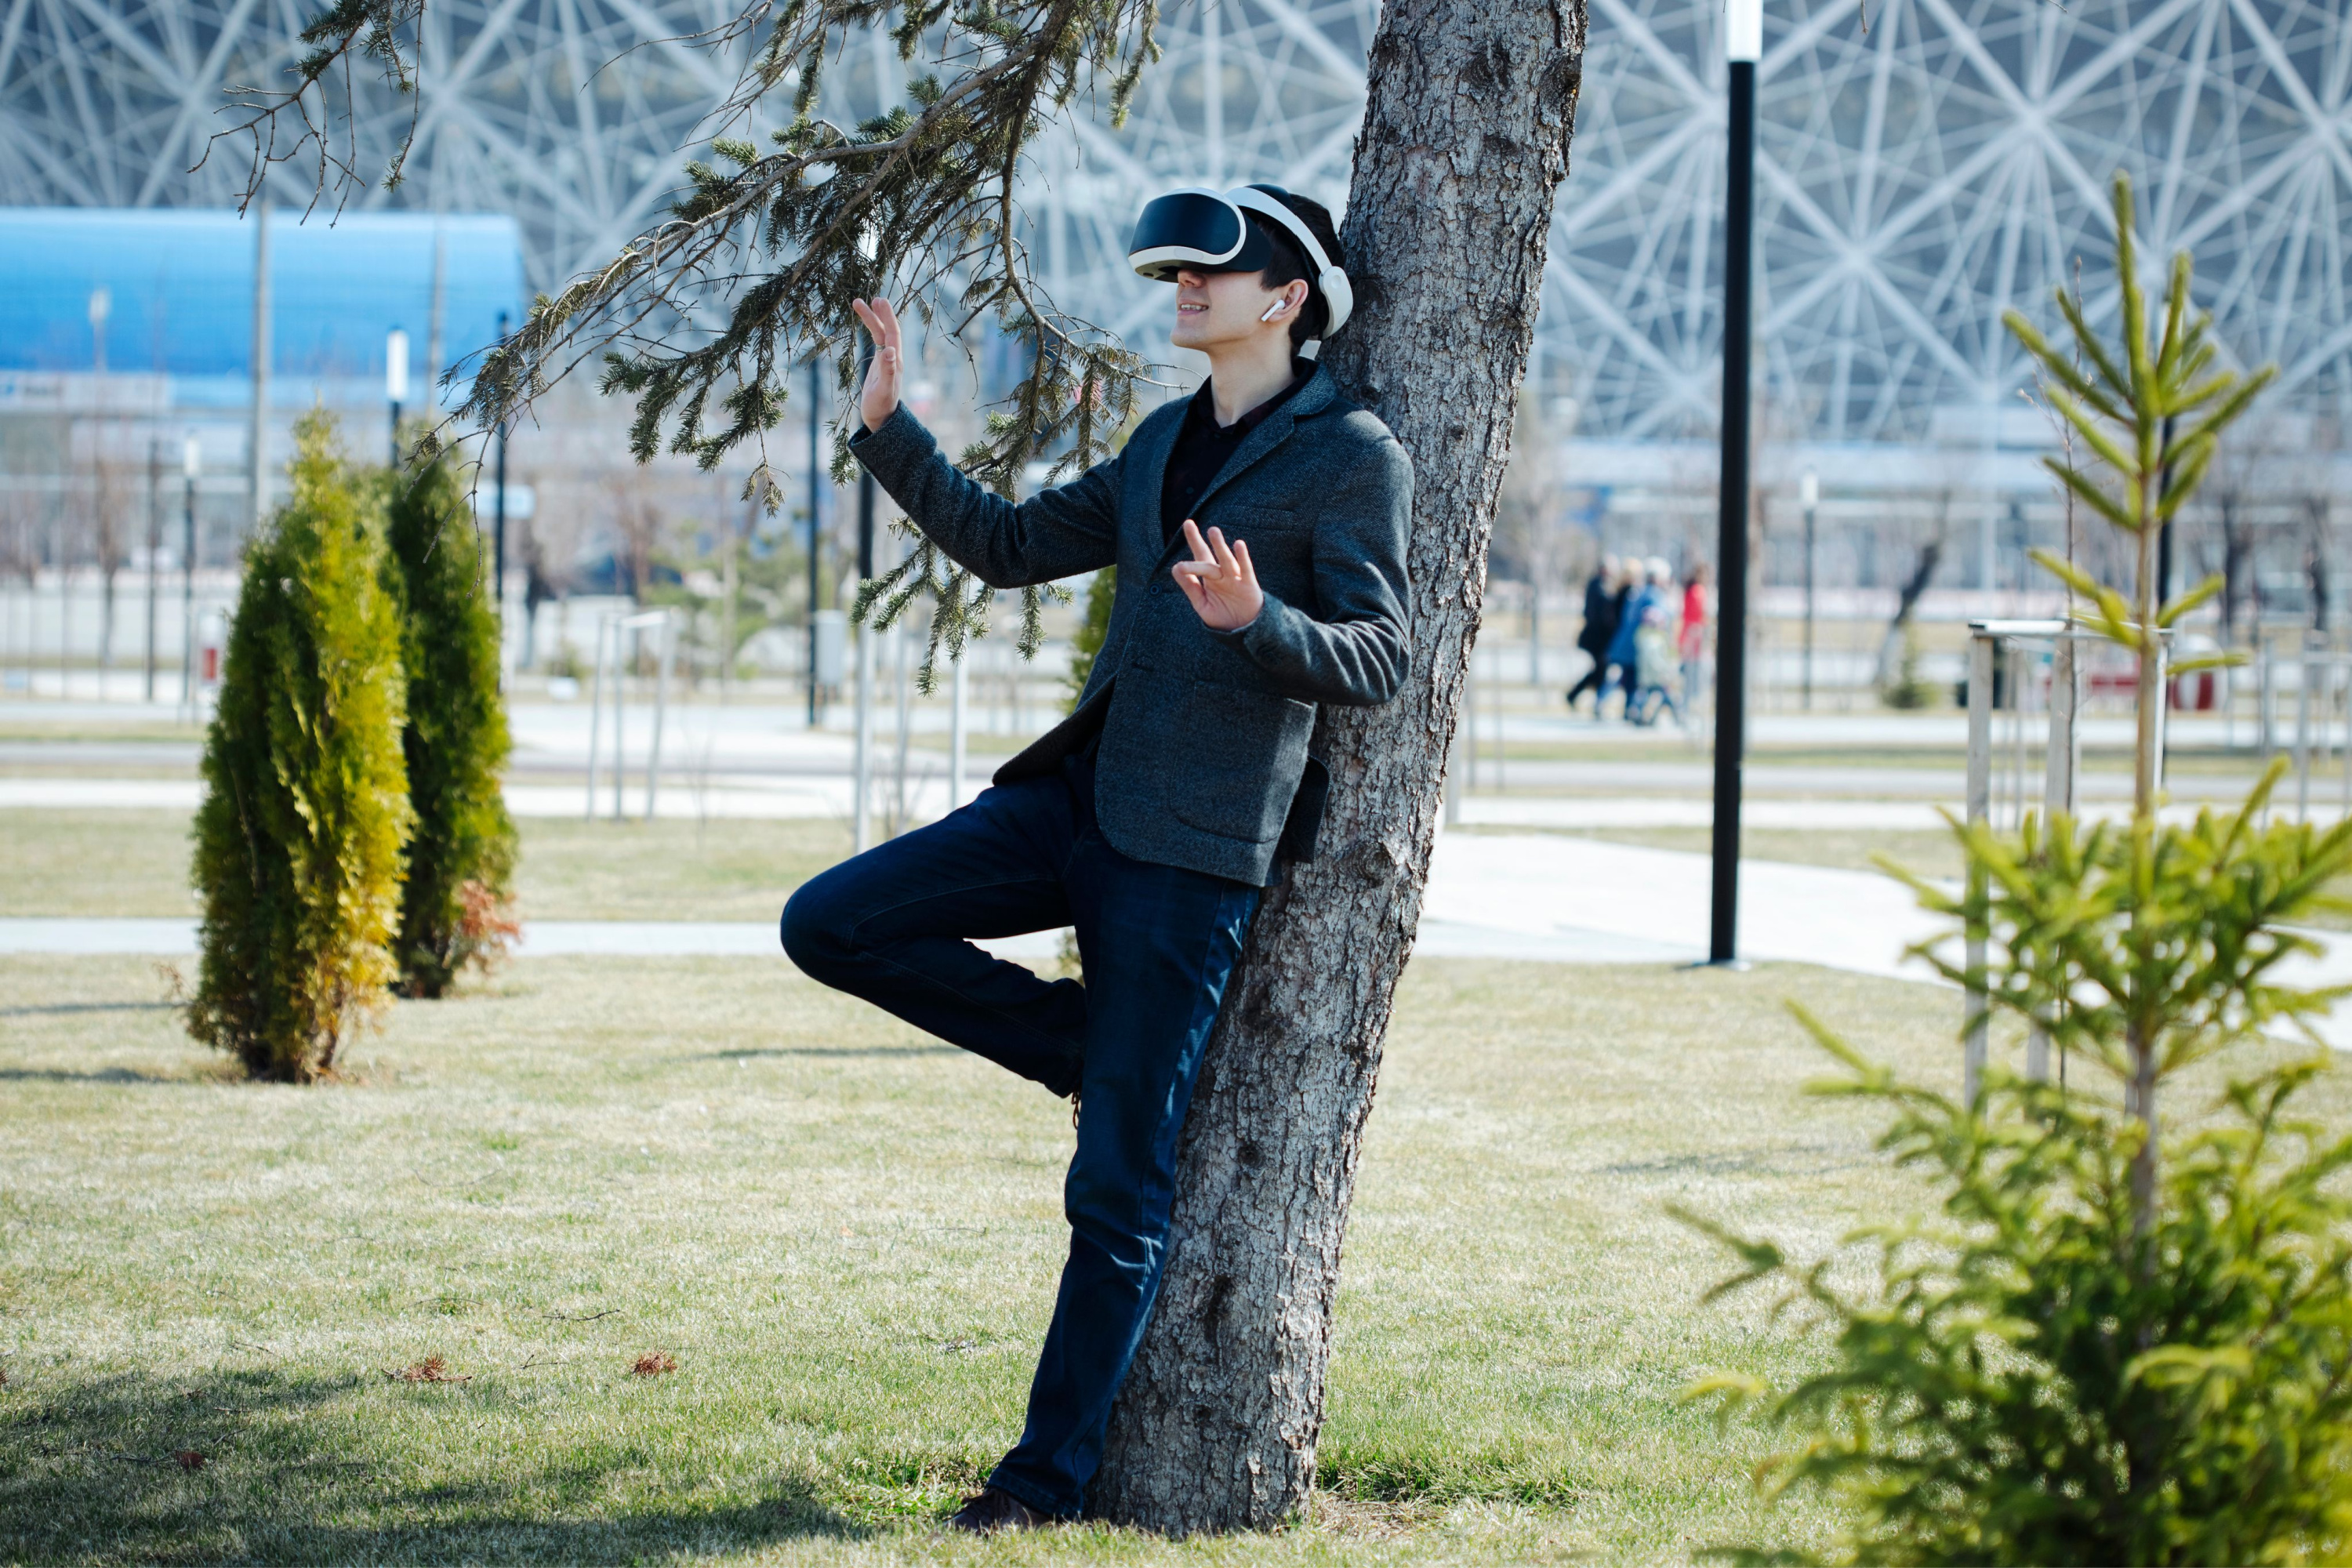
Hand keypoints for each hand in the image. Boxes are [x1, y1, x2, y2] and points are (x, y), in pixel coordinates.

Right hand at [848, 296, 902, 432]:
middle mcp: (893, 359)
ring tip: (858, 304)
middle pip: (887, 330)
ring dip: (872, 320)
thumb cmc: (881, 407)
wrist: (881, 420)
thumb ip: (888, 370)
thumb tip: (889, 350)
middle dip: (879, 314)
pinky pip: (877, 343)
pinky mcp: (880, 366)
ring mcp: (886, 362)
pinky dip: (872, 331)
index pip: (892, 333)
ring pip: (880, 335)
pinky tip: (867, 326)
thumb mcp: (883, 389)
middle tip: (870, 298)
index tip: (879, 301)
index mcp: (896, 361)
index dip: (887, 316)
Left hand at [1172, 519, 1263, 630]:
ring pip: (1225, 560)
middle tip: (1189, 524)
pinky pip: (1245, 569)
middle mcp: (1221, 574)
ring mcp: (1235, 578)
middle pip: (1208, 556)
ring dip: (1219, 546)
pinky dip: (1242, 557)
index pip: (1200, 555)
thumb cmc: (1223, 616)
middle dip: (1200, 541)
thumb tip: (1175, 567)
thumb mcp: (1202, 603)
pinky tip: (1238, 544)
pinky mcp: (1248, 585)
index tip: (1187, 523)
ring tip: (1213, 532)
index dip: (1194, 540)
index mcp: (1210, 577)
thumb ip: (1190, 586)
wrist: (1244, 631)